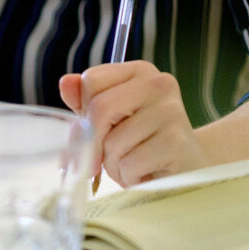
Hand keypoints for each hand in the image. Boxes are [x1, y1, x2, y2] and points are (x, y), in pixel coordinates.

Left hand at [59, 61, 206, 186]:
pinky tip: (145, 173)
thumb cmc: (140, 146)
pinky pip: (129, 163)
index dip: (84, 113)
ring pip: (113, 141)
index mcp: (139, 73)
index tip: (91, 133)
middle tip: (102, 160)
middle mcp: (158, 84)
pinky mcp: (176, 142)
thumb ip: (86, 103)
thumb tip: (66, 83)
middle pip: (100, 109)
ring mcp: (171, 111)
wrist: (182, 172)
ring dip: (113, 164)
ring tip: (133, 164)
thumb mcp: (108, 122)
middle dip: (94, 143)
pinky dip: (128, 176)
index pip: (91, 81)